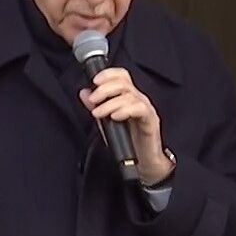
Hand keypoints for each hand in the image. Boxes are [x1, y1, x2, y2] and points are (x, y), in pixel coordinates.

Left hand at [80, 67, 172, 183]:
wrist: (143, 161)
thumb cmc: (127, 141)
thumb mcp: (105, 122)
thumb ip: (95, 106)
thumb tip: (84, 93)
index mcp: (128, 96)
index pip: (121, 76)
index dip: (108, 74)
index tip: (94, 81)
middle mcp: (138, 99)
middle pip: (124, 83)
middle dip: (105, 89)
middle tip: (93, 100)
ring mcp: (146, 109)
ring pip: (129, 96)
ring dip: (110, 103)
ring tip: (98, 114)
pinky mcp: (151, 120)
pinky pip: (140, 109)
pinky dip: (125, 110)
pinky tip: (115, 117)